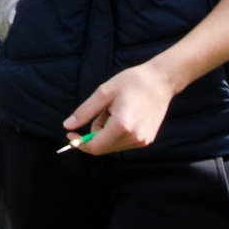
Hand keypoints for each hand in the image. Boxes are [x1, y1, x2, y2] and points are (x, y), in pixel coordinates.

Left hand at [63, 59, 180, 154]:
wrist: (161, 81)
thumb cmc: (132, 82)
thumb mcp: (104, 92)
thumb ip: (85, 112)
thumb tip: (67, 126)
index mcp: (122, 125)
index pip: (95, 147)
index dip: (80, 143)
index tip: (70, 134)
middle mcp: (134, 137)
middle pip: (103, 148)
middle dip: (94, 135)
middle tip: (100, 112)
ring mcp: (142, 141)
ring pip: (113, 146)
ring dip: (106, 133)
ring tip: (115, 111)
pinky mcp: (147, 140)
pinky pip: (124, 143)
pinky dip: (117, 134)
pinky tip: (125, 116)